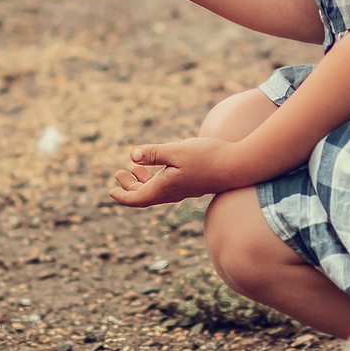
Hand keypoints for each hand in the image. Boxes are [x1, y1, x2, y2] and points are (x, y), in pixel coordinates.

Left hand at [106, 136, 229, 206]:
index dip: (122, 196)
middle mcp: (173, 192)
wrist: (239, 166)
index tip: (110, 191)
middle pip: (145, 195)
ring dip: (142, 180)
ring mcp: (184, 188)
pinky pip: (168, 184)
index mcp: (165, 188)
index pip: (137, 199)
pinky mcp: (193, 182)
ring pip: (156, 189)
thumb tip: (132, 156)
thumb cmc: (208, 157)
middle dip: (129, 186)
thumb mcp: (177, 151)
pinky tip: (158, 164)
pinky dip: (157, 176)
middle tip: (118, 174)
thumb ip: (154, 153)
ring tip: (132, 168)